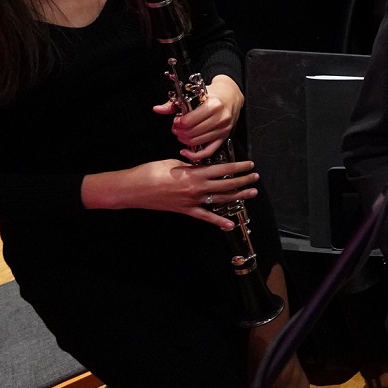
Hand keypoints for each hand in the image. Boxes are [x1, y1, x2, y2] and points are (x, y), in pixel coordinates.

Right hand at [82, 158, 257, 227]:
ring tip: (251, 193)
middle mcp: (196, 189)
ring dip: (237, 196)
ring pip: (220, 200)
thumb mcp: (172, 163)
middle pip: (225, 185)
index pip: (222, 169)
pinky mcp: (185, 211)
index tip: (249, 165)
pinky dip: (218, 222)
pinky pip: (205, 217)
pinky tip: (230, 225)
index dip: (237, 167)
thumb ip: (189, 166)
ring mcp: (192, 202)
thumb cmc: (149, 172)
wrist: (132, 189)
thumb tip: (200, 166)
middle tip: (255, 177)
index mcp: (193, 174)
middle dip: (242, 181)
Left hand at [157, 73, 241, 157]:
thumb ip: (174, 104)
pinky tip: (186, 151)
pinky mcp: (224, 137)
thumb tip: (157, 109)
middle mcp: (220, 118)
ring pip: (197, 142)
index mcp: (213, 105)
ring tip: (181, 134)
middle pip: (192, 132)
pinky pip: (208, 151)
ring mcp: (223, 129)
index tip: (176, 120)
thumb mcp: (193, 95)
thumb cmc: (211, 95)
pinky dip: (195, 155)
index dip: (178, 123)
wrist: (230, 97)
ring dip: (185, 140)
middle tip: (176, 128)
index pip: (189, 121)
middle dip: (179, 131)